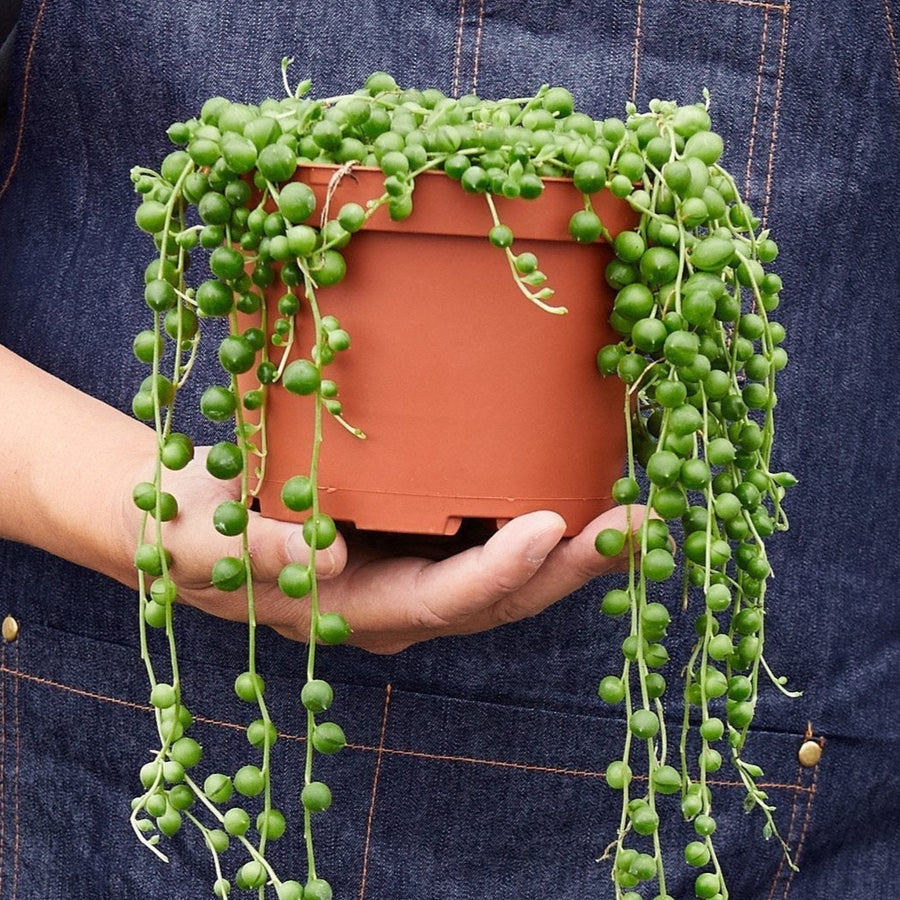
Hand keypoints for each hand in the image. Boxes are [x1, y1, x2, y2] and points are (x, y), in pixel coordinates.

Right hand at [153, 453, 645, 653]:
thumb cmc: (183, 531)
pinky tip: (579, 475)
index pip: (441, 601)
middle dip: (571, 565)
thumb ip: (250, 556)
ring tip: (636, 504)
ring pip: (509, 569)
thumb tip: (321, 559)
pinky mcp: (417, 533)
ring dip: (575, 543)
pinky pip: (490, 532)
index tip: (548, 526)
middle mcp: (401, 599)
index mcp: (355, 611)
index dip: (497, 571)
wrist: (180, 517)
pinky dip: (540, 511)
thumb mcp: (195, 542)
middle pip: (500, 594)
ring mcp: (414, 567)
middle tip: (638, 524)